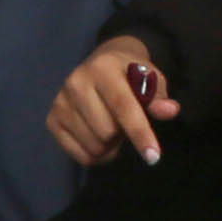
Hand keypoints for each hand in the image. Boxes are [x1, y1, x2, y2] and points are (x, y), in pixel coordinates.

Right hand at [48, 34, 175, 165]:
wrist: (101, 63)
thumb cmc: (130, 74)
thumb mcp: (150, 78)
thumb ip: (159, 96)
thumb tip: (169, 110)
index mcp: (103, 69)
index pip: (123, 107)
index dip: (140, 133)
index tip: (153, 157)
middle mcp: (76, 83)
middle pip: (107, 132)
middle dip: (123, 135)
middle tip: (125, 122)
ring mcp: (60, 103)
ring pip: (94, 146)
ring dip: (110, 146)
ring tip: (111, 126)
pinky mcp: (52, 120)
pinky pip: (80, 155)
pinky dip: (96, 155)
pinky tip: (99, 138)